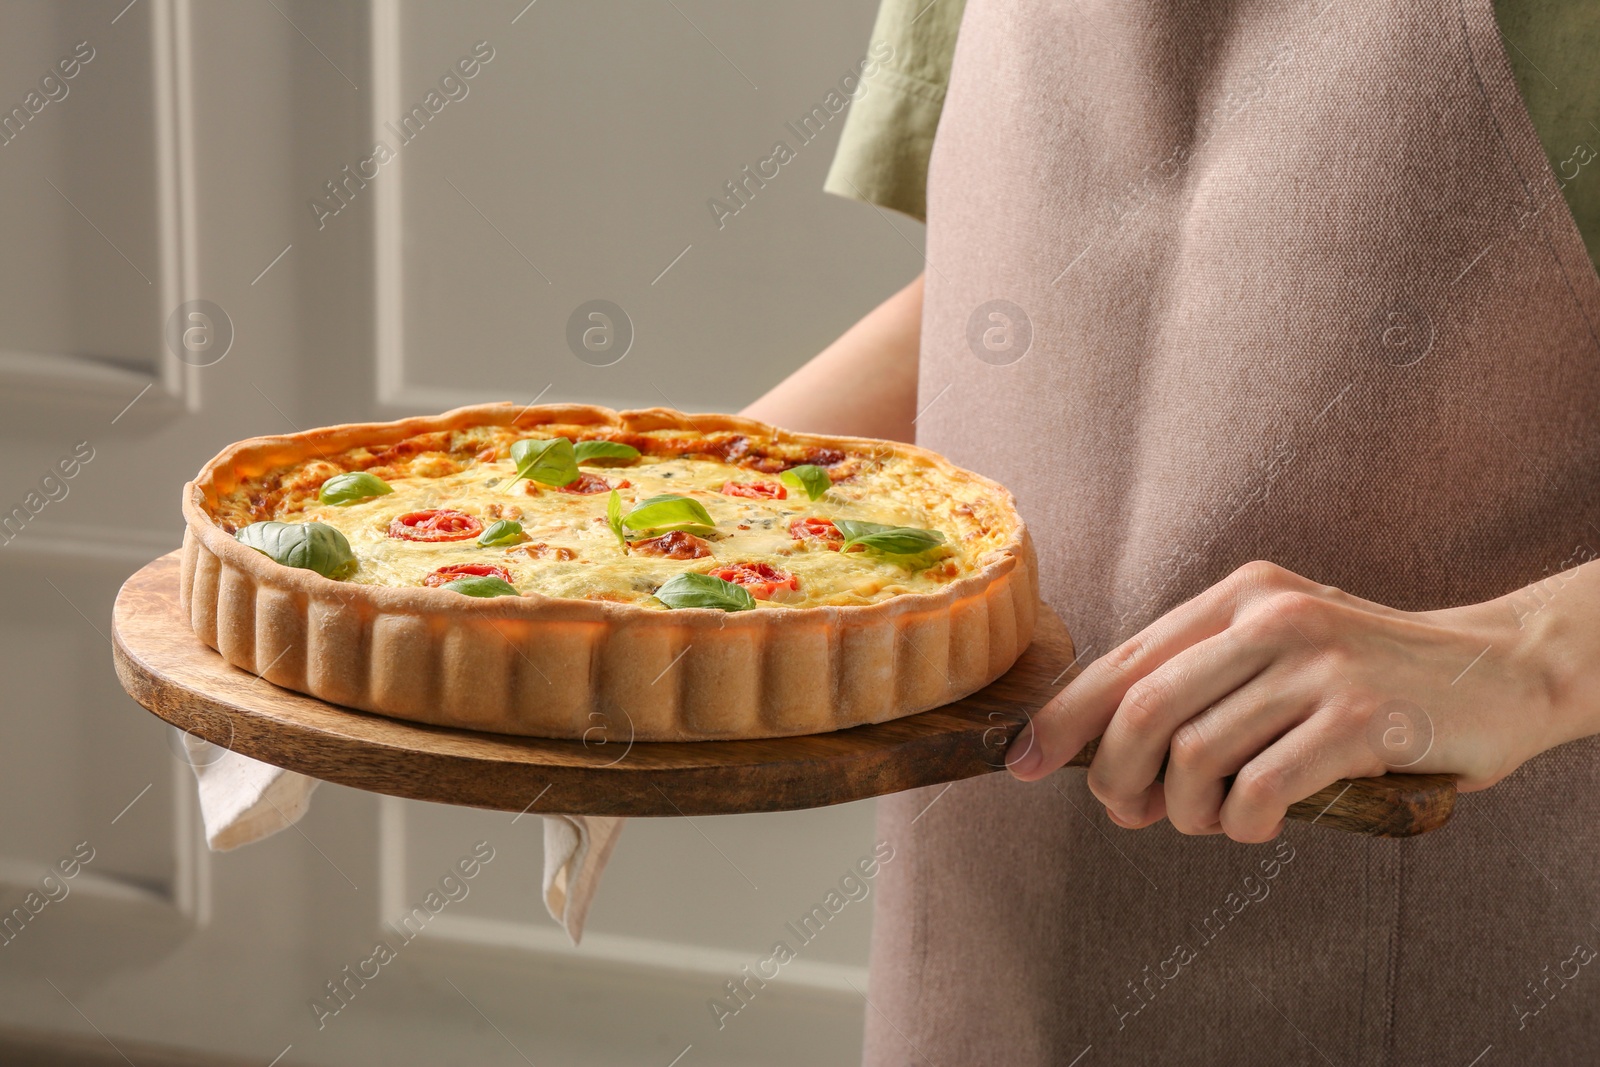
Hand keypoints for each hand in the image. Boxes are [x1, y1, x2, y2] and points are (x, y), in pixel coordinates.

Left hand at [1005, 560, 1594, 841]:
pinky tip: (1257, 824)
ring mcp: (1318, 664)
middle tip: (1127, 814)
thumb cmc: (1371, 672)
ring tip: (1206, 822)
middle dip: (1114, 777)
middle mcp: (1271, 617)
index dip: (1062, 718)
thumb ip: (1201, 683)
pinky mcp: (1361, 717)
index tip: (1023, 764)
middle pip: (1143, 709)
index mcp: (1239, 593)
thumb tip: (1106, 757)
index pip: (1124, 658)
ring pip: (1195, 755)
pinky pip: (1260, 789)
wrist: (1498, 671)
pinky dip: (1243, 823)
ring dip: (1184, 812)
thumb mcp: (1278, 649)